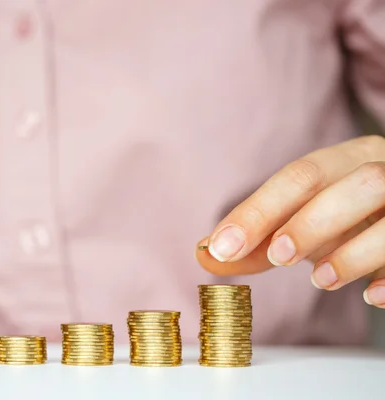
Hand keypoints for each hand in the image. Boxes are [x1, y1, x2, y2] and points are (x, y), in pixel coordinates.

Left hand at [195, 135, 384, 307]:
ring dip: (355, 251)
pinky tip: (371, 297)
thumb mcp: (304, 220)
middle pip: (357, 183)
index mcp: (347, 159)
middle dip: (312, 222)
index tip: (223, 247)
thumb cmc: (349, 216)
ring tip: (322, 280)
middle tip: (278, 257)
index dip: (260, 210)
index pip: (300, 176)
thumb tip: (205, 253)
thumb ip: (258, 239)